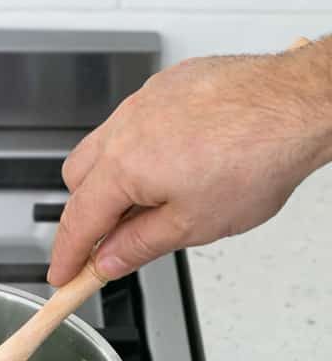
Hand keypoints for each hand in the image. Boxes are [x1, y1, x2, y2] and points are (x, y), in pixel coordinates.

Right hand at [48, 38, 331, 284]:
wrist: (299, 105)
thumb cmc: (256, 158)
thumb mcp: (193, 224)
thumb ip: (140, 245)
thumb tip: (109, 261)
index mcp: (122, 166)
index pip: (78, 221)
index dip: (67, 255)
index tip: (63, 275)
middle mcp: (124, 127)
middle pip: (77, 178)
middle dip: (86, 211)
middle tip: (112, 239)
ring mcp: (144, 102)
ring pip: (105, 145)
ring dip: (113, 177)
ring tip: (153, 200)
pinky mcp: (167, 86)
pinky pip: (136, 121)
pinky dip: (142, 147)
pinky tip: (177, 162)